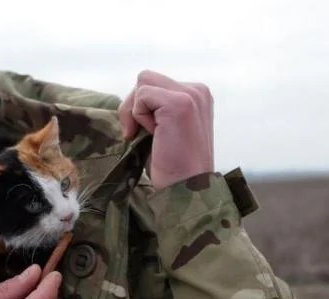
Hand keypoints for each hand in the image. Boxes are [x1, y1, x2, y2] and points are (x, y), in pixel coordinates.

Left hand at [118, 70, 214, 188]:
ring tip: (151, 135)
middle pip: (146, 78)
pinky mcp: (180, 104)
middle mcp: (198, 91)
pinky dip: (138, 116)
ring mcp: (191, 95)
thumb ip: (155, 108)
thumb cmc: (171, 166)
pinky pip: (142, 95)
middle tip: (140, 135)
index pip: (155, 83)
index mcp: (197, 95)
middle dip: (134, 106)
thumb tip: (129, 99)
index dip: (141, 108)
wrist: (185, 190)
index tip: (149, 133)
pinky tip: (154, 136)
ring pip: (143, 82)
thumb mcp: (164, 129)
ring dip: (136, 111)